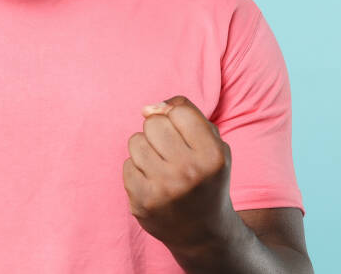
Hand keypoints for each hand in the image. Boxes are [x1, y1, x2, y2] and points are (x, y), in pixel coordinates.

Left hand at [122, 95, 239, 250]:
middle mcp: (189, 172)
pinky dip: (138, 170)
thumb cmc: (206, 178)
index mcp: (212, 156)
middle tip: (171, 152)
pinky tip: (154, 183)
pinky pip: (127, 164)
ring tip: (162, 166)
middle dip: (159, 132)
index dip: (178, 118)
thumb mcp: (213, 144)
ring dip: (146, 149)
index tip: (184, 135)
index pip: (178, 111)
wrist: (203, 232)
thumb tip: (148, 108)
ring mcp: (163, 189)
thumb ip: (187, 114)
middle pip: (153, 123)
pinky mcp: (142, 202)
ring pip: (135, 141)